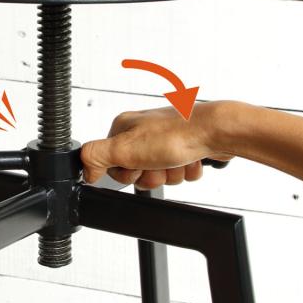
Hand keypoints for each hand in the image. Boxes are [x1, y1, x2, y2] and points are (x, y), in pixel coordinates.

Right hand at [81, 101, 232, 188]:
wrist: (218, 132)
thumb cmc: (177, 134)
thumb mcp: (125, 148)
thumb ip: (96, 157)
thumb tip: (84, 169)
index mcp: (125, 128)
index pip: (112, 164)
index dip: (127, 172)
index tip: (138, 165)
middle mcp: (144, 131)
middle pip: (137, 172)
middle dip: (151, 175)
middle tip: (160, 164)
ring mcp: (165, 139)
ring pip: (160, 174)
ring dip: (171, 174)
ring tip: (178, 160)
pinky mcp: (184, 147)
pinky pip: (179, 172)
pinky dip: (186, 170)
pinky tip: (190, 160)